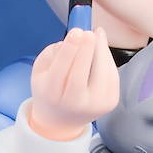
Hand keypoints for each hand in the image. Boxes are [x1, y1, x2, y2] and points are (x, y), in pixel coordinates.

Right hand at [29, 25, 119, 139]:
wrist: (62, 121)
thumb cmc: (50, 88)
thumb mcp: (40, 71)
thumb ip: (52, 53)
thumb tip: (77, 37)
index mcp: (52, 95)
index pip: (60, 71)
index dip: (69, 50)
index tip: (76, 31)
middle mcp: (74, 104)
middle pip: (81, 75)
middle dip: (87, 50)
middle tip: (89, 31)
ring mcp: (95, 106)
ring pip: (102, 73)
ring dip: (101, 50)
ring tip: (96, 34)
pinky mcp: (110, 103)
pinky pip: (112, 75)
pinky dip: (108, 59)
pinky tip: (101, 49)